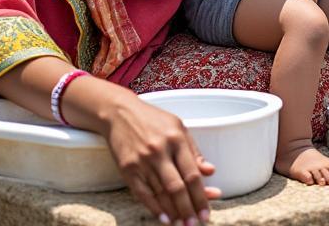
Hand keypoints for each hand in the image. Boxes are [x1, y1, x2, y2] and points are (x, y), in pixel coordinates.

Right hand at [99, 93, 219, 222]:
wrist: (118, 113)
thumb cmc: (153, 120)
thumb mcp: (178, 127)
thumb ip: (194, 151)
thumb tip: (210, 171)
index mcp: (176, 139)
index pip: (192, 174)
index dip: (201, 195)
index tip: (207, 211)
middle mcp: (159, 151)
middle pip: (177, 188)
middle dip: (189, 209)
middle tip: (196, 223)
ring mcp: (142, 161)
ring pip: (161, 193)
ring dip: (174, 212)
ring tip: (183, 224)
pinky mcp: (127, 169)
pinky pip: (143, 193)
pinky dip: (154, 208)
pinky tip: (164, 218)